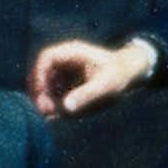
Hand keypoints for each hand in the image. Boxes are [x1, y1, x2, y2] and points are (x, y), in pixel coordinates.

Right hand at [29, 36, 153, 115]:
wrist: (129, 73)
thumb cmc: (119, 76)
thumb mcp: (106, 86)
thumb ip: (86, 95)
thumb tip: (65, 108)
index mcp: (73, 52)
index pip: (46, 58)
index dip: (39, 75)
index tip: (40, 94)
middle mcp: (65, 59)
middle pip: (41, 71)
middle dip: (39, 91)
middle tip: (43, 110)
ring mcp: (64, 70)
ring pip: (45, 83)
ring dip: (44, 99)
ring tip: (51, 115)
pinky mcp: (66, 82)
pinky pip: (53, 92)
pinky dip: (52, 102)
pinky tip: (57, 115)